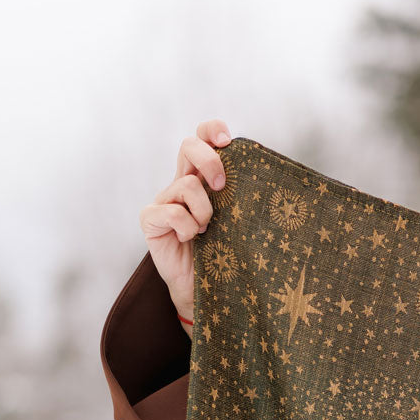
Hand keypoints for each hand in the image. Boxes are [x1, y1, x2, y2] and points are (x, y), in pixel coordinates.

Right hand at [137, 119, 232, 321]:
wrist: (203, 288)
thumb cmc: (224, 254)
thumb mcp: (238, 220)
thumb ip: (241, 196)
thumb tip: (268, 178)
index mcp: (203, 178)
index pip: (202, 137)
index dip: (211, 130)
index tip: (228, 140)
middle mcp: (181, 183)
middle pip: (188, 145)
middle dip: (209, 161)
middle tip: (222, 186)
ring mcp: (164, 200)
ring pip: (186, 185)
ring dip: (204, 210)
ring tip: (207, 230)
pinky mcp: (151, 220)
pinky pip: (172, 212)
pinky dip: (187, 227)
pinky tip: (192, 239)